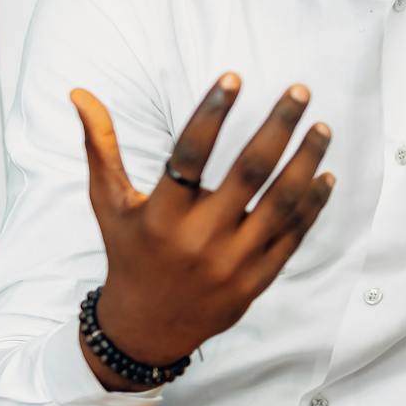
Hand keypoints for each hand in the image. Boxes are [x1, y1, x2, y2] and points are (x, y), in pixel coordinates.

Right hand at [73, 73, 334, 390]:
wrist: (148, 328)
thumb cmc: (129, 253)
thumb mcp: (110, 204)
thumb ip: (101, 148)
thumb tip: (80, 94)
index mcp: (161, 216)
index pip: (190, 155)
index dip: (212, 113)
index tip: (234, 77)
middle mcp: (199, 239)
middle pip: (249, 172)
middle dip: (278, 126)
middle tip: (300, 92)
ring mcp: (233, 261)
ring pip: (281, 202)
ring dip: (306, 161)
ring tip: (322, 128)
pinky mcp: (258, 279)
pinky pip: (294, 235)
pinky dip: (312, 204)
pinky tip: (325, 173)